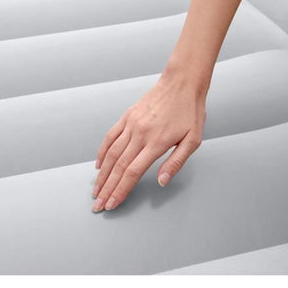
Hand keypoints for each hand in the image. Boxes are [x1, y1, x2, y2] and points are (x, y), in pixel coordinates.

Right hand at [92, 67, 206, 211]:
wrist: (181, 83)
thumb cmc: (190, 111)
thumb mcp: (193, 140)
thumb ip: (176, 162)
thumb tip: (161, 181)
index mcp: (156, 143)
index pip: (133, 173)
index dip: (121, 190)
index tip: (112, 204)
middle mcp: (140, 134)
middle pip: (118, 167)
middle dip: (106, 188)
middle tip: (97, 204)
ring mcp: (131, 125)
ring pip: (111, 154)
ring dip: (101, 175)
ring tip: (95, 189)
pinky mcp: (127, 117)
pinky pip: (110, 137)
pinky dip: (102, 152)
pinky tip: (99, 165)